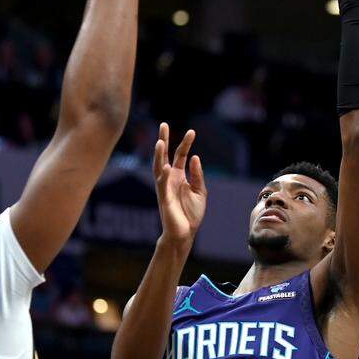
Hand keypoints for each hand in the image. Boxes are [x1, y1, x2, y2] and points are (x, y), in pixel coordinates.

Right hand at [154, 123, 205, 243]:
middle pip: (165, 156)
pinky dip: (163, 175)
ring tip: (160, 141)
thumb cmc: (191, 214)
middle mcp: (170, 179)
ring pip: (159, 167)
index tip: (192, 131)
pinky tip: (166, 166)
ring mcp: (165, 188)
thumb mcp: (200, 191)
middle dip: (164, 140)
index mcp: (179, 176)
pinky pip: (162, 185)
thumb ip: (197, 175)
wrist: (184, 233)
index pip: (180, 155)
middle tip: (163, 124)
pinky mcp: (164, 199)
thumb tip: (194, 157)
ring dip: (159, 155)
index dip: (185, 143)